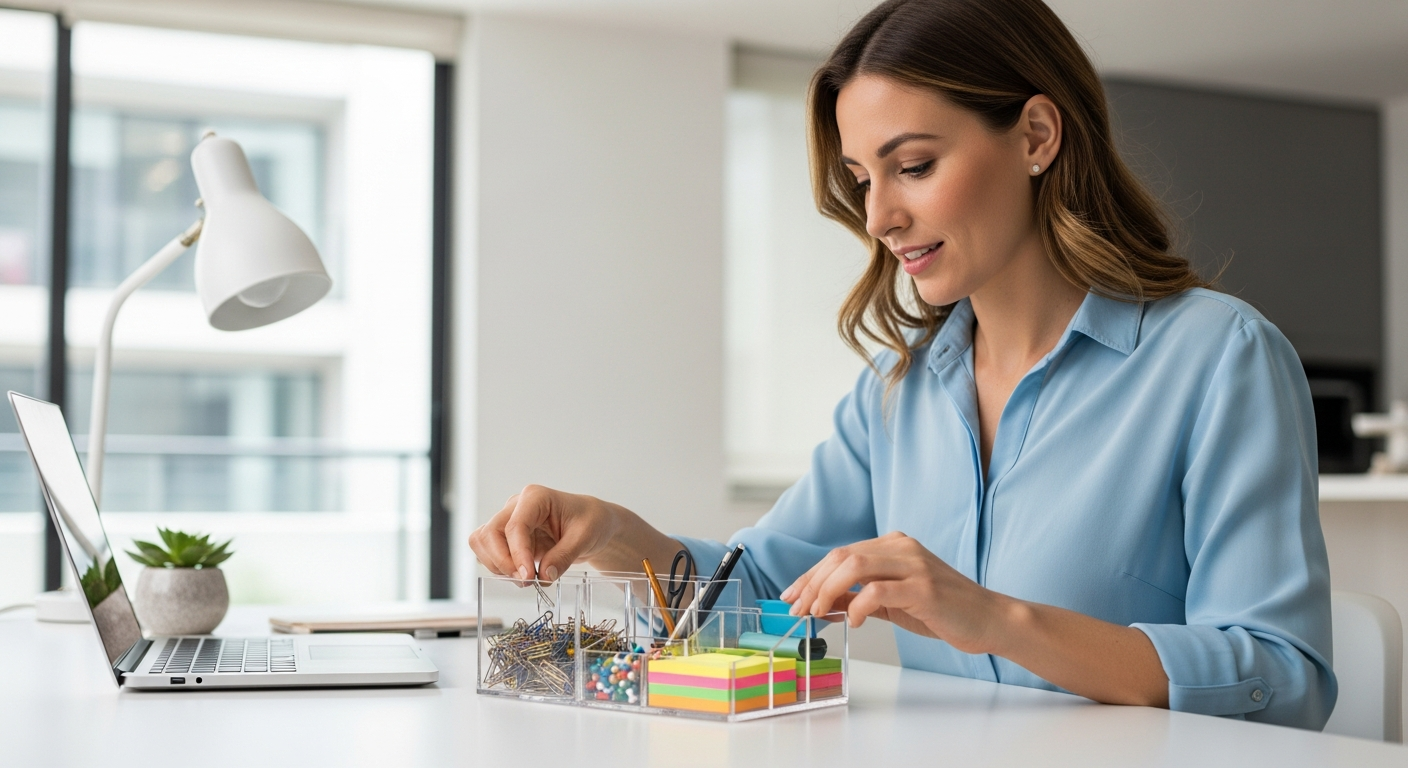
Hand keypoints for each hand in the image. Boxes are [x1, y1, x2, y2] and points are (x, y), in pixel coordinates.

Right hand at [469, 485, 622, 583]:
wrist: (591, 523)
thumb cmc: (590, 521)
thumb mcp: (585, 537)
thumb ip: (564, 556)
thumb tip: (544, 576)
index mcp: (536, 497)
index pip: (515, 526)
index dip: (517, 554)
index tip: (528, 577)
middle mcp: (516, 505)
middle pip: (490, 533)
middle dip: (503, 561)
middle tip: (526, 581)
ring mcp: (508, 519)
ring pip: (482, 542)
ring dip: (497, 565)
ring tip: (525, 579)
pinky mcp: (506, 536)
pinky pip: (488, 551)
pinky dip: (497, 566)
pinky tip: (519, 573)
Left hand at [778, 531, 1008, 655]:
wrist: (989, 619)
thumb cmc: (942, 610)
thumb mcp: (892, 602)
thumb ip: (860, 597)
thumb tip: (822, 602)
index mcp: (893, 545)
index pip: (840, 554)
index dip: (810, 575)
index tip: (791, 596)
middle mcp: (902, 547)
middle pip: (841, 556)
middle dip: (812, 583)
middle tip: (797, 609)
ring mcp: (914, 564)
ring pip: (855, 565)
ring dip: (827, 590)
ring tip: (817, 613)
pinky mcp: (925, 587)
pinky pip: (879, 590)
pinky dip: (859, 605)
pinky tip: (857, 621)